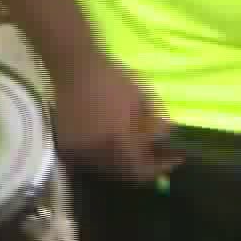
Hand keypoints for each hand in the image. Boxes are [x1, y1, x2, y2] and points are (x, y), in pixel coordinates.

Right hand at [49, 55, 183, 181]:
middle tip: (156, 154)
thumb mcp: (142, 99)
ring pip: (106, 168)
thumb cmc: (111, 78)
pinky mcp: (66, 147)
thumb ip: (156, 125)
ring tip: (134, 147)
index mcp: (116, 139)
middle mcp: (96, 151)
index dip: (158, 167)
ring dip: (121, 163)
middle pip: (123, 172)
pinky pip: (89, 161)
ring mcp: (79, 151)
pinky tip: (111, 143)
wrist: (75, 67)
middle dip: (141, 165)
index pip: (140, 169)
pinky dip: (103, 157)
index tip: (174, 159)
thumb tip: (166, 141)